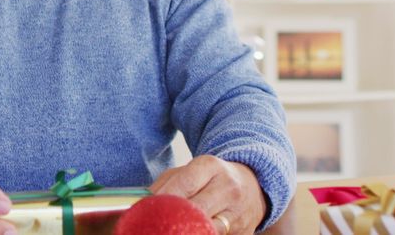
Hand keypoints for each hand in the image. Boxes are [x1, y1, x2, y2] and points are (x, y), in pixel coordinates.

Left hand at [149, 156, 265, 234]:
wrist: (253, 185)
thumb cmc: (212, 179)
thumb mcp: (191, 171)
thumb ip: (165, 184)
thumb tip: (141, 204)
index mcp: (211, 166)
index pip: (184, 184)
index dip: (163, 200)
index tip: (146, 211)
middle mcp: (227, 188)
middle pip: (195, 210)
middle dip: (172, 220)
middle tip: (153, 226)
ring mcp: (238, 212)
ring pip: (206, 229)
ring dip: (185, 231)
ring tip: (169, 230)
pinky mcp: (245, 232)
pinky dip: (200, 234)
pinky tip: (188, 232)